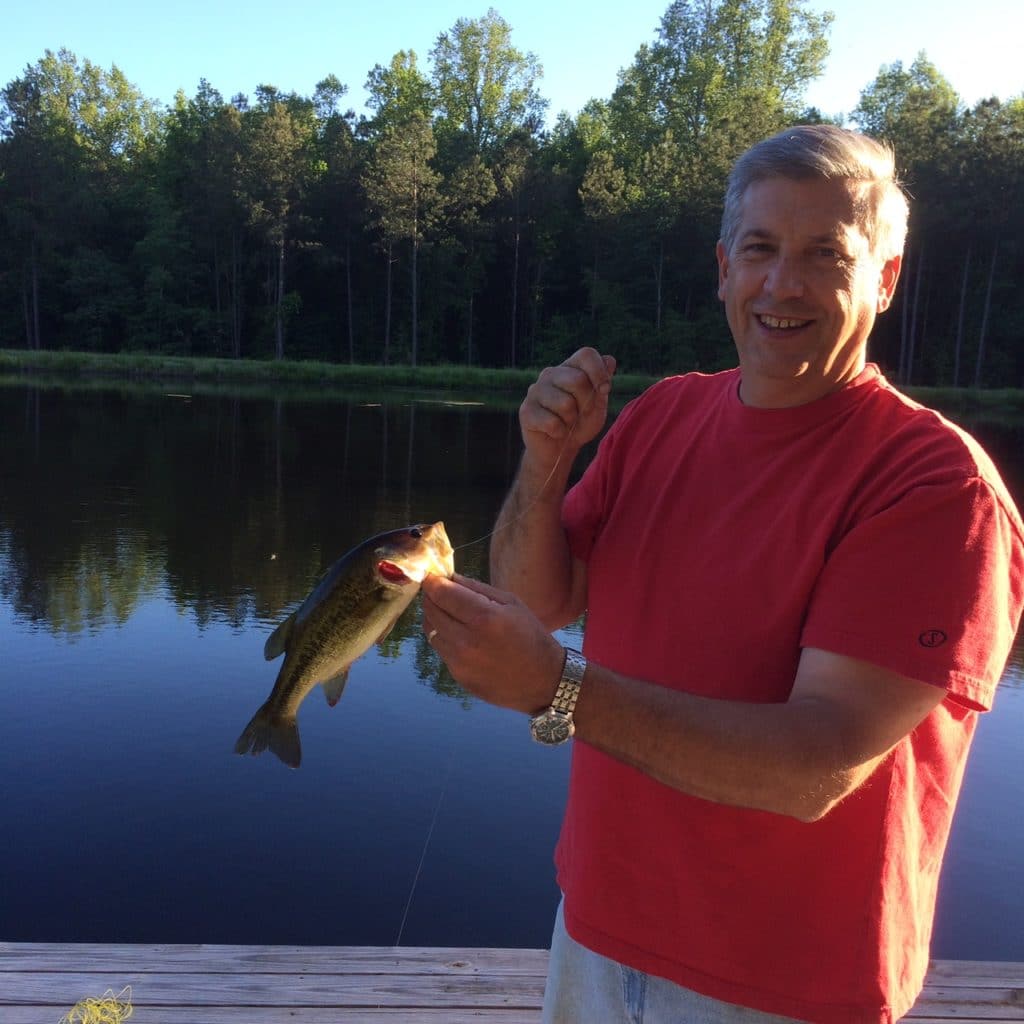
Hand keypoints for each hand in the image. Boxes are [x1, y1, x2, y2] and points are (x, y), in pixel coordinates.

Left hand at [421, 574, 565, 713]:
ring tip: (448, 611)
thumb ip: (478, 589)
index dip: (432, 581)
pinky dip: (444, 636)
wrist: (542, 681)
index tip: (431, 575)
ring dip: (434, 617)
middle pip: (431, 611)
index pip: (442, 593)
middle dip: (431, 596)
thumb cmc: (531, 636)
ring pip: (430, 631)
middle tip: (438, 590)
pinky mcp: (457, 676)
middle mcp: (466, 641)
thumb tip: (450, 578)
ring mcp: (459, 662)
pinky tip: (459, 634)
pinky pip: (440, 649)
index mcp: (484, 618)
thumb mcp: (512, 603)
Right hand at [520, 347, 615, 470]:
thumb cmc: (580, 423)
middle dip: (586, 403)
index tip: (605, 389)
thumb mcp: (598, 405)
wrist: (560, 448)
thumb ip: (603, 384)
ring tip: (566, 422)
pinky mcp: (526, 410)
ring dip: (571, 420)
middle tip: (581, 414)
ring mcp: (535, 390)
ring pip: (565, 404)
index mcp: (570, 367)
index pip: (586, 354)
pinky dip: (560, 432)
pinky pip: (552, 422)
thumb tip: (609, 361)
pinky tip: (555, 431)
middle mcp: (550, 374)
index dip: (599, 371)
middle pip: (577, 380)